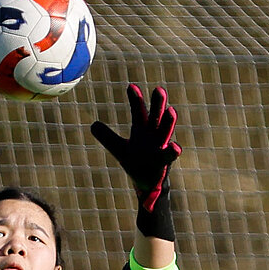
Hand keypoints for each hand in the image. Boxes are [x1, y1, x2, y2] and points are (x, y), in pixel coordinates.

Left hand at [91, 84, 180, 212]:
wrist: (147, 182)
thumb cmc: (135, 162)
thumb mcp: (119, 149)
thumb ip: (107, 137)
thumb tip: (92, 125)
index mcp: (143, 130)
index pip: (139, 112)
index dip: (135, 100)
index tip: (131, 86)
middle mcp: (153, 135)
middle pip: (156, 116)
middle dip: (158, 103)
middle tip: (159, 89)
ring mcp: (160, 147)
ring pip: (165, 132)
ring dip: (168, 122)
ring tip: (171, 110)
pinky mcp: (164, 162)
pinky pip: (169, 155)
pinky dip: (173, 151)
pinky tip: (176, 147)